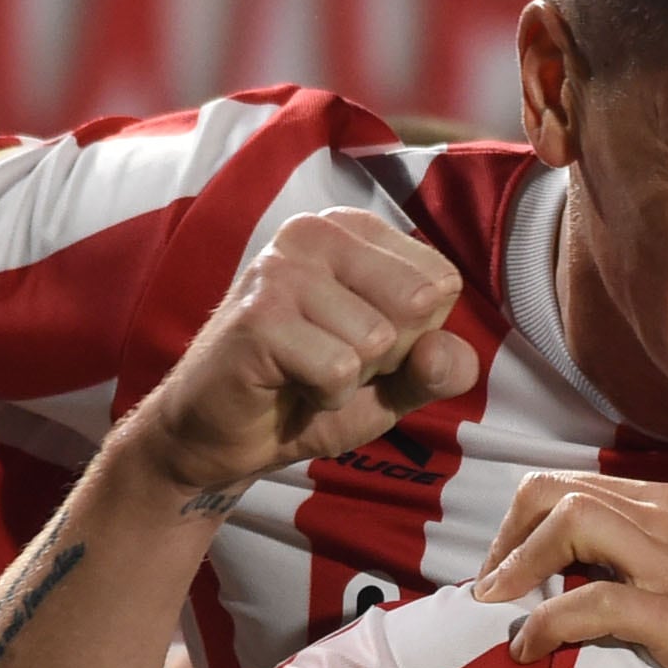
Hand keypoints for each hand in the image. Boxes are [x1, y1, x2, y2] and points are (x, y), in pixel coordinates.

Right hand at [120, 209, 479, 509]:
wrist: (220, 436)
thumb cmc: (308, 393)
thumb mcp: (395, 384)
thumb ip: (440, 367)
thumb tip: (446, 351)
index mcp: (353, 231)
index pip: (441, 282)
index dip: (414, 335)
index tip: (360, 346)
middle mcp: (315, 232)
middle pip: (417, 302)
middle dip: (387, 355)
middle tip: (332, 362)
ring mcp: (280, 268)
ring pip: (377, 338)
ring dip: (349, 379)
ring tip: (305, 373)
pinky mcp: (258, 315)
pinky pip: (339, 369)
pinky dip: (323, 396)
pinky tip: (287, 386)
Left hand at [471, 474, 667, 667]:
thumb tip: (640, 566)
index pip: (589, 484)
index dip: (534, 518)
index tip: (513, 563)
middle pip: (562, 491)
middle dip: (509, 532)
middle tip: (490, 585)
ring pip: (569, 526)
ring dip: (515, 565)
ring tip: (493, 606)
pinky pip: (588, 604)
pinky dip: (544, 624)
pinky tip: (527, 650)